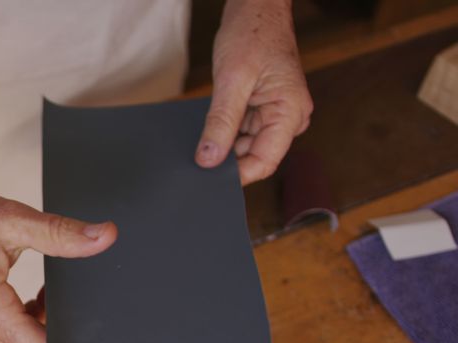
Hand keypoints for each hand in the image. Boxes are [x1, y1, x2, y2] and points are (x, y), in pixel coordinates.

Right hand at [0, 183, 115, 342]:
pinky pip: (4, 342)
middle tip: (61, 295)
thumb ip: (60, 233)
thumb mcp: (11, 218)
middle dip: (57, 334)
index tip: (83, 318)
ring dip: (40, 329)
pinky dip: (23, 326)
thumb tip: (104, 237)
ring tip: (43, 291)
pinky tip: (27, 297)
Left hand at [195, 0, 312, 184]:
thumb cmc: (251, 34)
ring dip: (224, 146)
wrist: (256, 8)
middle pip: (256, 155)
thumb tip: (209, 159)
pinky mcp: (264, 108)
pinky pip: (243, 131)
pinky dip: (225, 133)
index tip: (207, 180)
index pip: (264, 160)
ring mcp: (278, 113)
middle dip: (227, 161)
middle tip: (196, 161)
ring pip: (247, 145)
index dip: (236, 175)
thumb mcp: (232, 80)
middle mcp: (290, 116)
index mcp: (290, 112)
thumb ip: (221, 122)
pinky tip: (208, 131)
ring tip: (200, 142)